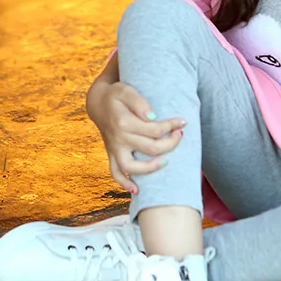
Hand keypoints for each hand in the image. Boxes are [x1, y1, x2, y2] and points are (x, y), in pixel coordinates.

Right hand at [86, 79, 184, 193]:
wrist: (97, 102)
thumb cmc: (116, 95)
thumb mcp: (126, 90)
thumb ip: (139, 102)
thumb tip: (152, 117)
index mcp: (124, 122)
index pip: (154, 130)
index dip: (171, 126)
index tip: (182, 122)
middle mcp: (119, 138)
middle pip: (149, 148)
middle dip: (170, 144)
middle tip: (180, 135)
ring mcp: (114, 149)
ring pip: (130, 166)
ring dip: (149, 168)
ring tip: (165, 162)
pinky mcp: (111, 154)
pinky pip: (115, 173)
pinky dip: (124, 183)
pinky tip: (137, 190)